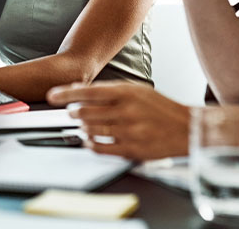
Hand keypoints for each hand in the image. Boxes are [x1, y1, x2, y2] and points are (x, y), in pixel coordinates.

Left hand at [47, 81, 189, 160]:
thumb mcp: (137, 91)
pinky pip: (101, 148)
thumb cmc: (161, 108)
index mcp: (127, 92)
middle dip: (73, 112)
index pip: (88, 91)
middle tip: (71, 112)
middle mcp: (126, 111)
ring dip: (82, 128)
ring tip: (83, 124)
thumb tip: (79, 90)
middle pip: (85, 112)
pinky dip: (90, 144)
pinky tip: (90, 140)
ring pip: (91, 129)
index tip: (51, 96)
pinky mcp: (131, 149)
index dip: (66, 94)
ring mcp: (128, 131)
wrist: (186, 128)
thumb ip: (110, 90)